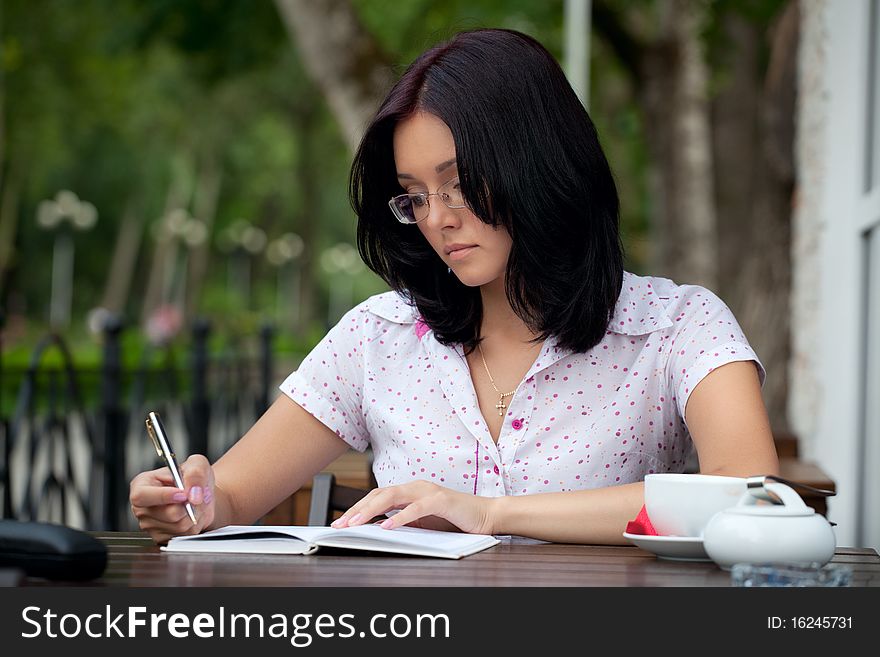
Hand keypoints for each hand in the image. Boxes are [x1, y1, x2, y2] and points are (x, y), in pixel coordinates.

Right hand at [129, 454, 215, 543]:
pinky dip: (195, 524)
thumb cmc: (191, 479)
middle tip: (196, 495)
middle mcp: (142, 508)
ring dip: (195, 514)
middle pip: (168, 514)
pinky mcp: (163, 538)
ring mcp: (150, 526)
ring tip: (194, 504)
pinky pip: (185, 535)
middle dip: (189, 505)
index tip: (183, 494)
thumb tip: (193, 494)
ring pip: (180, 525)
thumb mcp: (197, 464)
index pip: (141, 495)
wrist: (199, 496)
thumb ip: (195, 473)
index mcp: (141, 485)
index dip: (164, 496)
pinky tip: (192, 515)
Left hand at [330, 481, 495, 534]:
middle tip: (341, 524)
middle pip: (379, 494)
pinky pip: (416, 508)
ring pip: (393, 497)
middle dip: (357, 509)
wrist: (485, 516)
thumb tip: (377, 529)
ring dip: (371, 510)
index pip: (378, 496)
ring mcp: (428, 491)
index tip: (341, 523)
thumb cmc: (455, 521)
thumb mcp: (423, 524)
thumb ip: (403, 523)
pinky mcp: (441, 500)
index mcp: (411, 492)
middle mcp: (417, 487)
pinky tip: (387, 527)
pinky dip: (400, 517)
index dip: (358, 508)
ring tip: (356, 523)